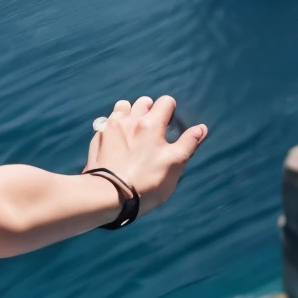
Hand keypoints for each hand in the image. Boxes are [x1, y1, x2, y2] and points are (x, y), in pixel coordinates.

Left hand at [88, 95, 206, 213]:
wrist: (108, 195)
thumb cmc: (146, 182)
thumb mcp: (174, 164)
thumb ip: (188, 144)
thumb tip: (201, 128)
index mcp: (152, 124)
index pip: (166, 101)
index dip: (170, 111)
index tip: (169, 125)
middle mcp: (130, 119)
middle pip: (143, 101)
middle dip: (150, 110)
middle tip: (152, 129)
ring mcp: (111, 127)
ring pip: (122, 106)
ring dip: (129, 113)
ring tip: (131, 130)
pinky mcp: (97, 138)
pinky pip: (106, 122)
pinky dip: (113, 126)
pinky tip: (115, 140)